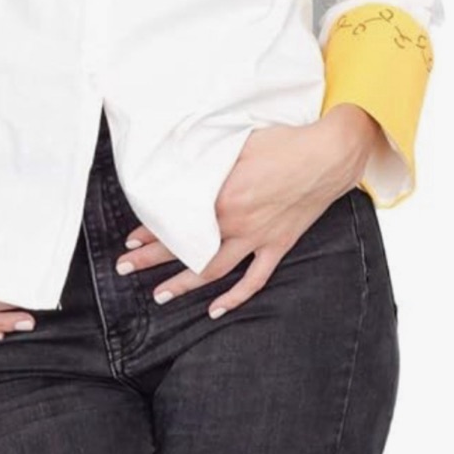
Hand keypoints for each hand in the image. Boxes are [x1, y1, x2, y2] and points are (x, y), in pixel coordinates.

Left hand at [115, 105, 381, 317]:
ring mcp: (258, 238)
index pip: (176, 220)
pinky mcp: (278, 245)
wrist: (327, 154)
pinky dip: (235, 298)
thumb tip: (181, 164)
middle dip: (152, 260)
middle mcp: (236, 223)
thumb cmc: (282, 142)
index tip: (130, 240)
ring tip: (160, 295)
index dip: (150, 231)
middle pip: (187, 248)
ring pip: (214, 270)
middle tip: (125, 269)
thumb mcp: (236, 143)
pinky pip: (255, 280)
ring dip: (184, 284)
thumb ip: (207, 159)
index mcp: (221, 197)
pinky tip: (216, 311)